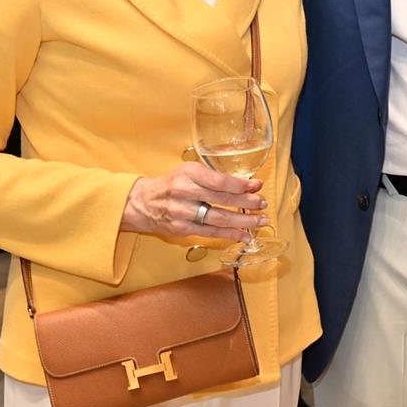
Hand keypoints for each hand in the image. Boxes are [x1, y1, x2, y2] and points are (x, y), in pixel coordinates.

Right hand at [121, 162, 267, 239]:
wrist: (142, 202)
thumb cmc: (172, 184)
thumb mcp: (190, 171)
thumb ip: (216, 177)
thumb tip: (248, 184)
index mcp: (188, 173)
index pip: (220, 181)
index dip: (241, 186)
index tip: (257, 186)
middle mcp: (184, 192)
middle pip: (222, 200)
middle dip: (247, 203)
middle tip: (263, 204)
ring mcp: (182, 212)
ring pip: (219, 219)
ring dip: (243, 221)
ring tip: (260, 221)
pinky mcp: (182, 229)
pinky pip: (210, 232)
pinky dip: (230, 234)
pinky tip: (244, 235)